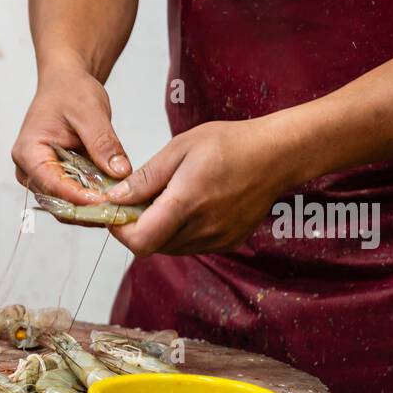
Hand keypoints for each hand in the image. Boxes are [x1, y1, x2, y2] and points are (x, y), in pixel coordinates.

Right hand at [12, 53, 132, 212]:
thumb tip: (121, 172)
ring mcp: (39, 178)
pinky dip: (91, 201)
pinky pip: (71, 199)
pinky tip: (112, 199)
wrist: (64, 84)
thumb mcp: (91, 112)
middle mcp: (28, 171)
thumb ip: (104, 143)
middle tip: (118, 210)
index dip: (80, 197)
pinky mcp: (54, 180)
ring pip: (65, 206)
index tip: (107, 201)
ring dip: (91, 209)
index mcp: (28, 152)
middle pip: (57, 202)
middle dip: (88, 209)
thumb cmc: (70, 91)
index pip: (53, 185)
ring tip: (118, 207)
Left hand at [101, 117, 299, 255]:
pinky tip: (190, 207)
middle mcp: (202, 229)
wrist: (276, 154)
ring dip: (159, 230)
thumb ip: (145, 179)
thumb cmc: (229, 144)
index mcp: (186, 203)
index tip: (117, 212)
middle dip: (138, 227)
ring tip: (168, 199)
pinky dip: (180, 232)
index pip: (140, 241)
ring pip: (170, 248)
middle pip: (151, 246)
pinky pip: (191, 246)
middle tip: (140, 200)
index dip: (121, 231)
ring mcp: (217, 240)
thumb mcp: (179, 149)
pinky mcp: (228, 243)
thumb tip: (115, 198)